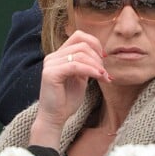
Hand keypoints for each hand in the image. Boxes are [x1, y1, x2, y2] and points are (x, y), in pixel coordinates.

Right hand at [29, 30, 110, 148]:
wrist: (55, 119)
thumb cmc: (68, 100)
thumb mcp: (81, 77)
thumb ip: (87, 63)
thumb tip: (102, 53)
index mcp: (59, 55)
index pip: (78, 36)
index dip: (94, 43)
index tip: (104, 57)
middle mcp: (52, 57)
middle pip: (82, 44)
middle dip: (97, 57)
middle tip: (105, 71)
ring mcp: (50, 64)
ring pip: (80, 54)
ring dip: (96, 65)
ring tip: (104, 76)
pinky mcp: (50, 73)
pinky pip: (76, 65)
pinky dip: (91, 70)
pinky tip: (100, 76)